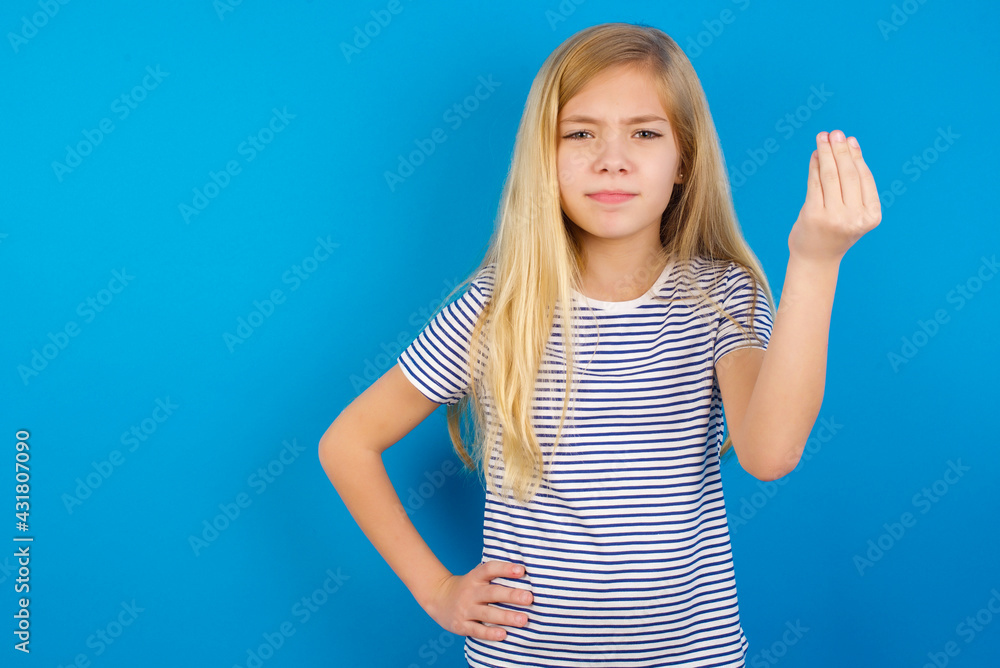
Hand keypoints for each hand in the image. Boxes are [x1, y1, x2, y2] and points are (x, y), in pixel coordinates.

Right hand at [422, 560, 532, 641]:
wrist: (438, 598)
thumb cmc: (468, 588)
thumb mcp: (477, 577)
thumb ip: (496, 575)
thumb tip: (526, 574)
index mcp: (475, 577)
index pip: (490, 569)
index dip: (505, 569)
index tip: (521, 570)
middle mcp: (471, 592)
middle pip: (492, 592)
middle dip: (511, 595)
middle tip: (529, 598)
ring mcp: (465, 609)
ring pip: (487, 613)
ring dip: (506, 616)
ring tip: (523, 620)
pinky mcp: (461, 625)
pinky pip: (477, 630)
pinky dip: (490, 633)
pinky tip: (503, 634)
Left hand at [788, 130, 881, 263]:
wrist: (816, 259)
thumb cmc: (835, 232)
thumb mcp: (853, 211)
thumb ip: (853, 184)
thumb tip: (849, 146)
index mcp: (871, 216)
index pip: (864, 179)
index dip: (856, 157)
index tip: (849, 140)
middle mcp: (855, 217)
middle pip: (847, 175)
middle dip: (840, 151)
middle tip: (835, 133)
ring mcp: (834, 217)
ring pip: (830, 176)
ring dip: (825, 154)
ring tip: (823, 137)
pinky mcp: (814, 215)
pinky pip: (814, 184)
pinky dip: (814, 167)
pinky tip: (814, 155)